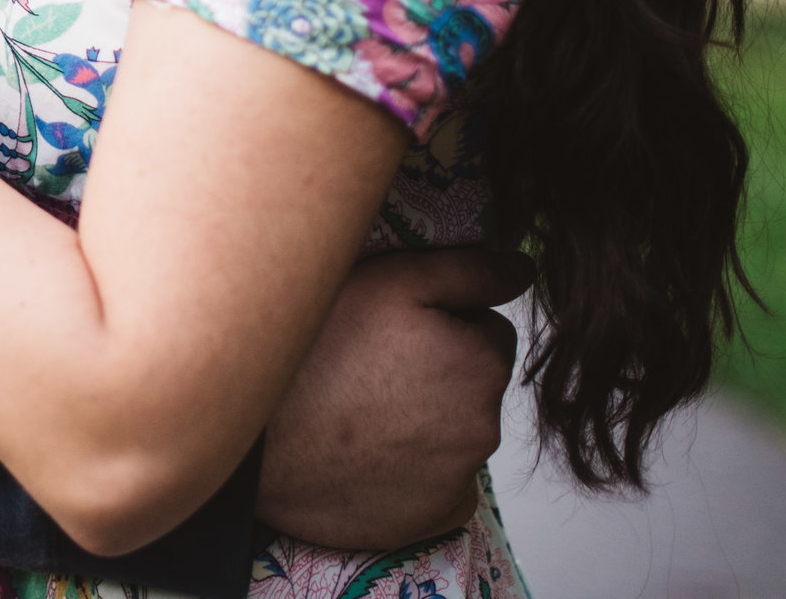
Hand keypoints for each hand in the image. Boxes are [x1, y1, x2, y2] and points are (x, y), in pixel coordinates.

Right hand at [257, 246, 532, 548]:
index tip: (396, 332)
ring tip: (361, 408)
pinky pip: (440, 481)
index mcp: (482, 363)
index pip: (488, 330)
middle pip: (475, 383)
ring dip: (426, 418)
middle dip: (440, 372)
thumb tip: (524, 269)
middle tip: (373, 368)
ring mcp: (460, 478)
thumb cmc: (317, 352)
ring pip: (456, 431)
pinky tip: (369, 451)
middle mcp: (484, 426)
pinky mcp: (435, 516)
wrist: (260, 443)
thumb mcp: (390, 280)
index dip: (443, 324)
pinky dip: (415, 467)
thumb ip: (469, 269)